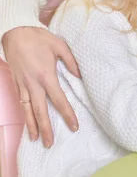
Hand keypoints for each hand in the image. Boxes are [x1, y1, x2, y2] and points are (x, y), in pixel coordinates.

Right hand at [2, 27, 79, 146]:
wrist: (15, 33)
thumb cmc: (39, 38)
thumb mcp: (60, 46)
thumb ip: (72, 62)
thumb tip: (80, 76)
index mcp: (46, 76)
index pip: (59, 100)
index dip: (67, 114)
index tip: (74, 126)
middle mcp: (33, 84)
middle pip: (41, 111)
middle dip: (46, 128)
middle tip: (50, 143)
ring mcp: (23, 85)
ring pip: (28, 110)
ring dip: (32, 125)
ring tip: (36, 140)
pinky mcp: (16, 83)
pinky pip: (21, 103)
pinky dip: (24, 114)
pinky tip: (28, 122)